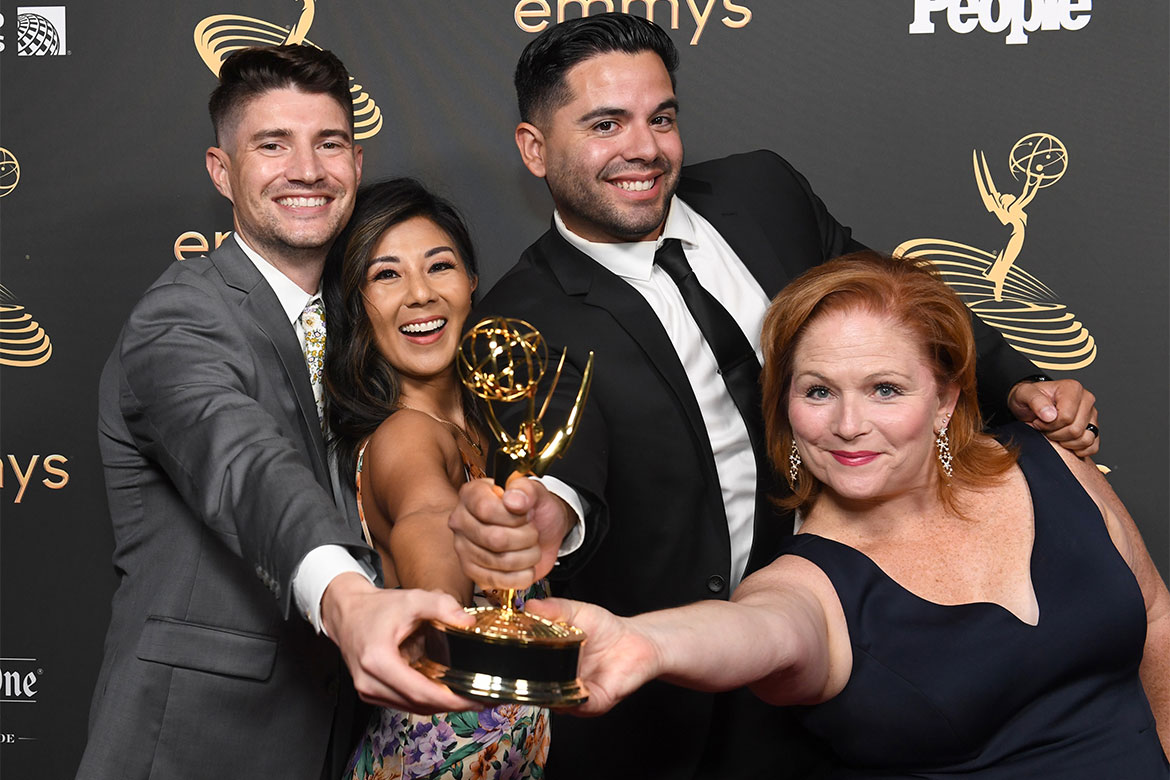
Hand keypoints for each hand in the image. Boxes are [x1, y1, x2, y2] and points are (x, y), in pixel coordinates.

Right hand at [321, 572, 477, 711]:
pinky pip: (403, 703)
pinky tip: (444, 693)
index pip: (420, 692)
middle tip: (480, 699)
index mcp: (378, 661)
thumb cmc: (376, 608)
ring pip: (411, 707)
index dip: (450, 700)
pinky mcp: (371, 693)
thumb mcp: (411, 599)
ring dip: (439, 705)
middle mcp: (369, 682)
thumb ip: (441, 605)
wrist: (347, 613)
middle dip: (451, 705)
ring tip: (467, 697)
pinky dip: (425, 701)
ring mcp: (368, 691)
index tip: (474, 701)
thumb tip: (467, 622)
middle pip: (418, 704)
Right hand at [448, 473, 571, 589]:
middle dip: (525, 538)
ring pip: (498, 561)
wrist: (544, 532)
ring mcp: (464, 548)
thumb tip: (512, 499)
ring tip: (530, 547)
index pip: (486, 509)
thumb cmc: (536, 509)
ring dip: (527, 556)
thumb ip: (526, 490)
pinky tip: (526, 565)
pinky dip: (521, 575)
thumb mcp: (537, 492)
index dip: (513, 517)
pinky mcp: (472, 572)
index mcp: (472, 495)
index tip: (526, 514)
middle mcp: (462, 521)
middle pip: (494, 538)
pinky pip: (497, 580)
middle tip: (532, 532)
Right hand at [525, 598, 659, 716]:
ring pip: (556, 701)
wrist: (635, 639)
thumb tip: (529, 606)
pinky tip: (574, 687)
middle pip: (535, 690)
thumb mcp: (574, 611)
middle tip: (522, 666)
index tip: (505, 654)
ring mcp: (575, 695)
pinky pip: (582, 705)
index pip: (523, 670)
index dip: (513, 666)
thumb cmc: (603, 628)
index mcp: (548, 663)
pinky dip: (576, 700)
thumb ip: (553, 608)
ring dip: (551, 692)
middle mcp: (558, 683)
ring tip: (548, 675)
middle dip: (527, 682)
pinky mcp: (596, 702)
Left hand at [1008, 378, 1098, 456]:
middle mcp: (1086, 400)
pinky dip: (1077, 449)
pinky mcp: (1094, 429)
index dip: (1048, 425)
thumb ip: (1035, 401)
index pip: (1066, 417)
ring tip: (1053, 432)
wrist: (1029, 406)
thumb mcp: (1024, 394)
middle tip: (1044, 428)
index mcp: (1073, 389)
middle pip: (1075, 430)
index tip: (1038, 421)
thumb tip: (1050, 416)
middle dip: (1055, 434)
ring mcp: (1092, 415)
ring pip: (1085, 440)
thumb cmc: (1028, 399)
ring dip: (1065, 442)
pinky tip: (1063, 441)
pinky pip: (1092, 447)